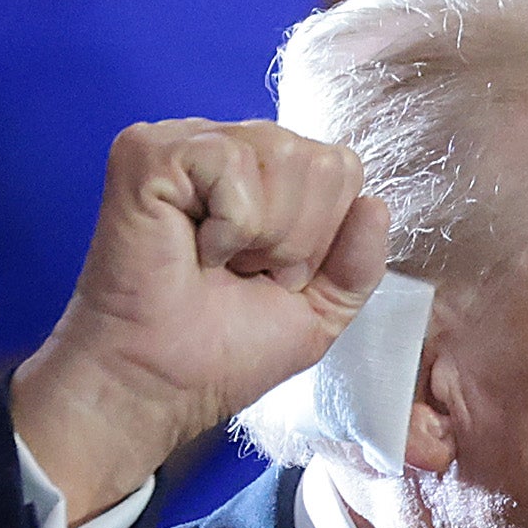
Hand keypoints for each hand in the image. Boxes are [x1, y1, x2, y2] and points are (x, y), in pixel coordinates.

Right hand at [11, 119, 388, 517]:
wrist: (159, 384)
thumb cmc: (220, 353)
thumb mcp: (318, 313)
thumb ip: (358, 265)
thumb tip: (376, 204)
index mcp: (266, 177)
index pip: (342, 167)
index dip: (322, 237)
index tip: (272, 278)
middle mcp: (229, 148)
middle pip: (322, 161)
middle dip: (298, 239)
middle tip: (243, 274)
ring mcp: (188, 143)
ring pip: (284, 155)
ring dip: (263, 235)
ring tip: (219, 264)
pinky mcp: (150, 150)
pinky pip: (233, 164)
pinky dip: (228, 226)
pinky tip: (195, 250)